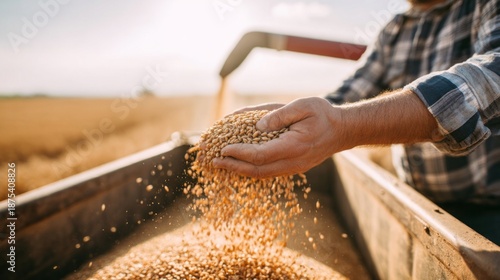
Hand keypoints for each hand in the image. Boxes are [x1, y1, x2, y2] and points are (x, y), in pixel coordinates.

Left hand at [212, 97, 346, 177]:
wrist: (342, 130)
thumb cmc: (323, 114)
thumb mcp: (302, 106)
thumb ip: (279, 115)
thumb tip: (256, 125)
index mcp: (294, 146)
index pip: (260, 155)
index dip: (239, 153)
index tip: (224, 148)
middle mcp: (293, 161)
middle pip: (258, 170)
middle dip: (234, 166)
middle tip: (215, 161)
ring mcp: (294, 167)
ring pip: (263, 174)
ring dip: (241, 170)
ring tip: (223, 164)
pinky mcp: (293, 167)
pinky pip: (269, 172)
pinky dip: (252, 170)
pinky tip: (241, 164)